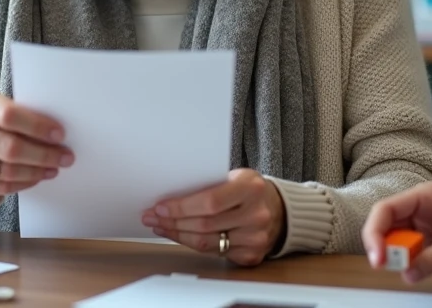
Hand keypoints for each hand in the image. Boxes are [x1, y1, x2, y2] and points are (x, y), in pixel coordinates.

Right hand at [0, 89, 74, 199]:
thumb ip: (21, 115)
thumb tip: (57, 132)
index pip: (9, 115)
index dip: (37, 126)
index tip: (59, 134)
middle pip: (10, 147)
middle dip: (43, 154)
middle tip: (65, 157)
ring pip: (7, 170)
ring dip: (36, 171)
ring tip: (53, 168)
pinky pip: (0, 186)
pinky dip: (23, 184)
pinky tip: (36, 178)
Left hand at [142, 169, 285, 266]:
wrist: (278, 209)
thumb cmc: (249, 189)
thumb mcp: (235, 176)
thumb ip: (209, 184)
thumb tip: (170, 194)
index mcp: (251, 187)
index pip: (210, 201)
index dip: (182, 207)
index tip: (160, 206)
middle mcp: (256, 214)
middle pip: (205, 224)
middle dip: (173, 221)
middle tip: (153, 216)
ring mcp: (256, 238)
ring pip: (206, 242)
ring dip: (178, 234)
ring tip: (161, 226)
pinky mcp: (251, 255)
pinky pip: (214, 253)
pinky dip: (193, 245)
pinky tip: (180, 236)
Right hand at [362, 181, 431, 282]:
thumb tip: (407, 272)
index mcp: (424, 196)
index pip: (386, 209)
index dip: (375, 231)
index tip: (378, 256)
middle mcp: (418, 209)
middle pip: (385, 225)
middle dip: (382, 245)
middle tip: (386, 266)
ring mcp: (421, 228)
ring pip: (392, 241)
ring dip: (393, 256)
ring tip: (405, 268)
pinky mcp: (427, 245)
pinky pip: (407, 254)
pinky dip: (405, 264)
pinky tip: (411, 269)